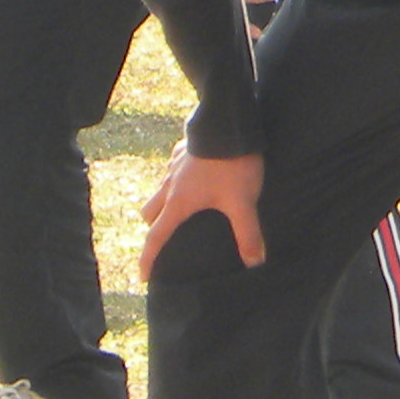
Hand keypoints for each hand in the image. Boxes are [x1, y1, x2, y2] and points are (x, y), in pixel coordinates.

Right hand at [140, 143, 266, 277]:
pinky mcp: (183, 150)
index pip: (156, 237)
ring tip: (181, 207)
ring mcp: (174, 165)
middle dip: (154, 226)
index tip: (144, 276)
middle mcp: (169, 185)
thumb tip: (255, 262)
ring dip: (164, 201)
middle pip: (151, 212)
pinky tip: (195, 178)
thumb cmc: (231, 164)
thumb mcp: (242, 201)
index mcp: (178, 202)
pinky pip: (173, 169)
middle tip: (165, 237)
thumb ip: (248, 232)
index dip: (148, 259)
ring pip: (159, 189)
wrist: (226, 122)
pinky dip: (177, 180)